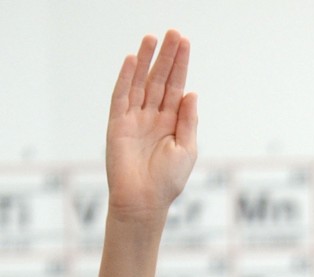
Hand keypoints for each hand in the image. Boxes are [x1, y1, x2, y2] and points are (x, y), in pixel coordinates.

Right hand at [106, 30, 197, 222]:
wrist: (144, 202)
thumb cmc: (167, 181)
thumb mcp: (186, 149)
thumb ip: (188, 120)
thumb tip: (192, 92)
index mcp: (170, 123)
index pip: (176, 87)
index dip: (180, 65)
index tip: (184, 43)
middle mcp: (152, 117)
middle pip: (159, 80)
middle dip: (166, 57)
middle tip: (173, 32)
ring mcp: (134, 119)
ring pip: (141, 83)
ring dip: (146, 60)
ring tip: (153, 38)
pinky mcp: (118, 124)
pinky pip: (122, 96)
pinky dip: (127, 78)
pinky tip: (134, 60)